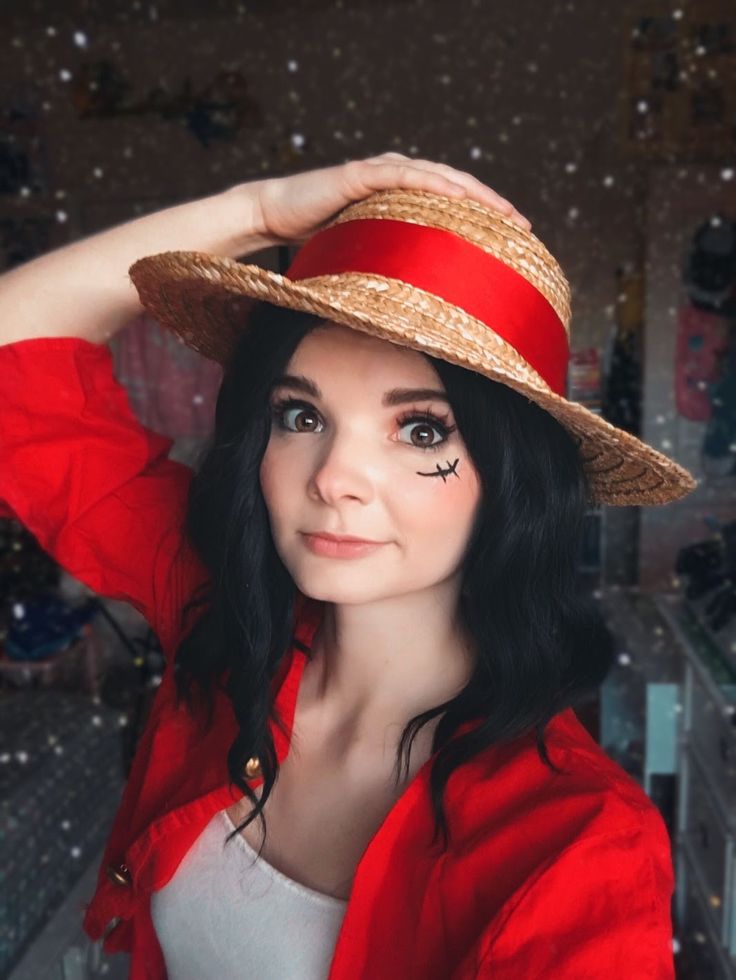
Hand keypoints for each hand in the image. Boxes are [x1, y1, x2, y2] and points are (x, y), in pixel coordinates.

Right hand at [250, 152, 531, 245]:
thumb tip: (416, 313)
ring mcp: (380, 172)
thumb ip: (391, 271)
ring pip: (438, 176)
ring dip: (473, 192)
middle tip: (524, 225)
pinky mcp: (359, 174)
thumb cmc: (317, 240)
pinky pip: (403, 175)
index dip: (485, 217)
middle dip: (492, 205)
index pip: (452, 203)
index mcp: (402, 197)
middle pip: (456, 186)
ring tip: (502, 210)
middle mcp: (397, 177)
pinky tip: (458, 196)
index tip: (516, 238)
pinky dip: (432, 183)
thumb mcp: (365, 259)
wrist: (274, 215)